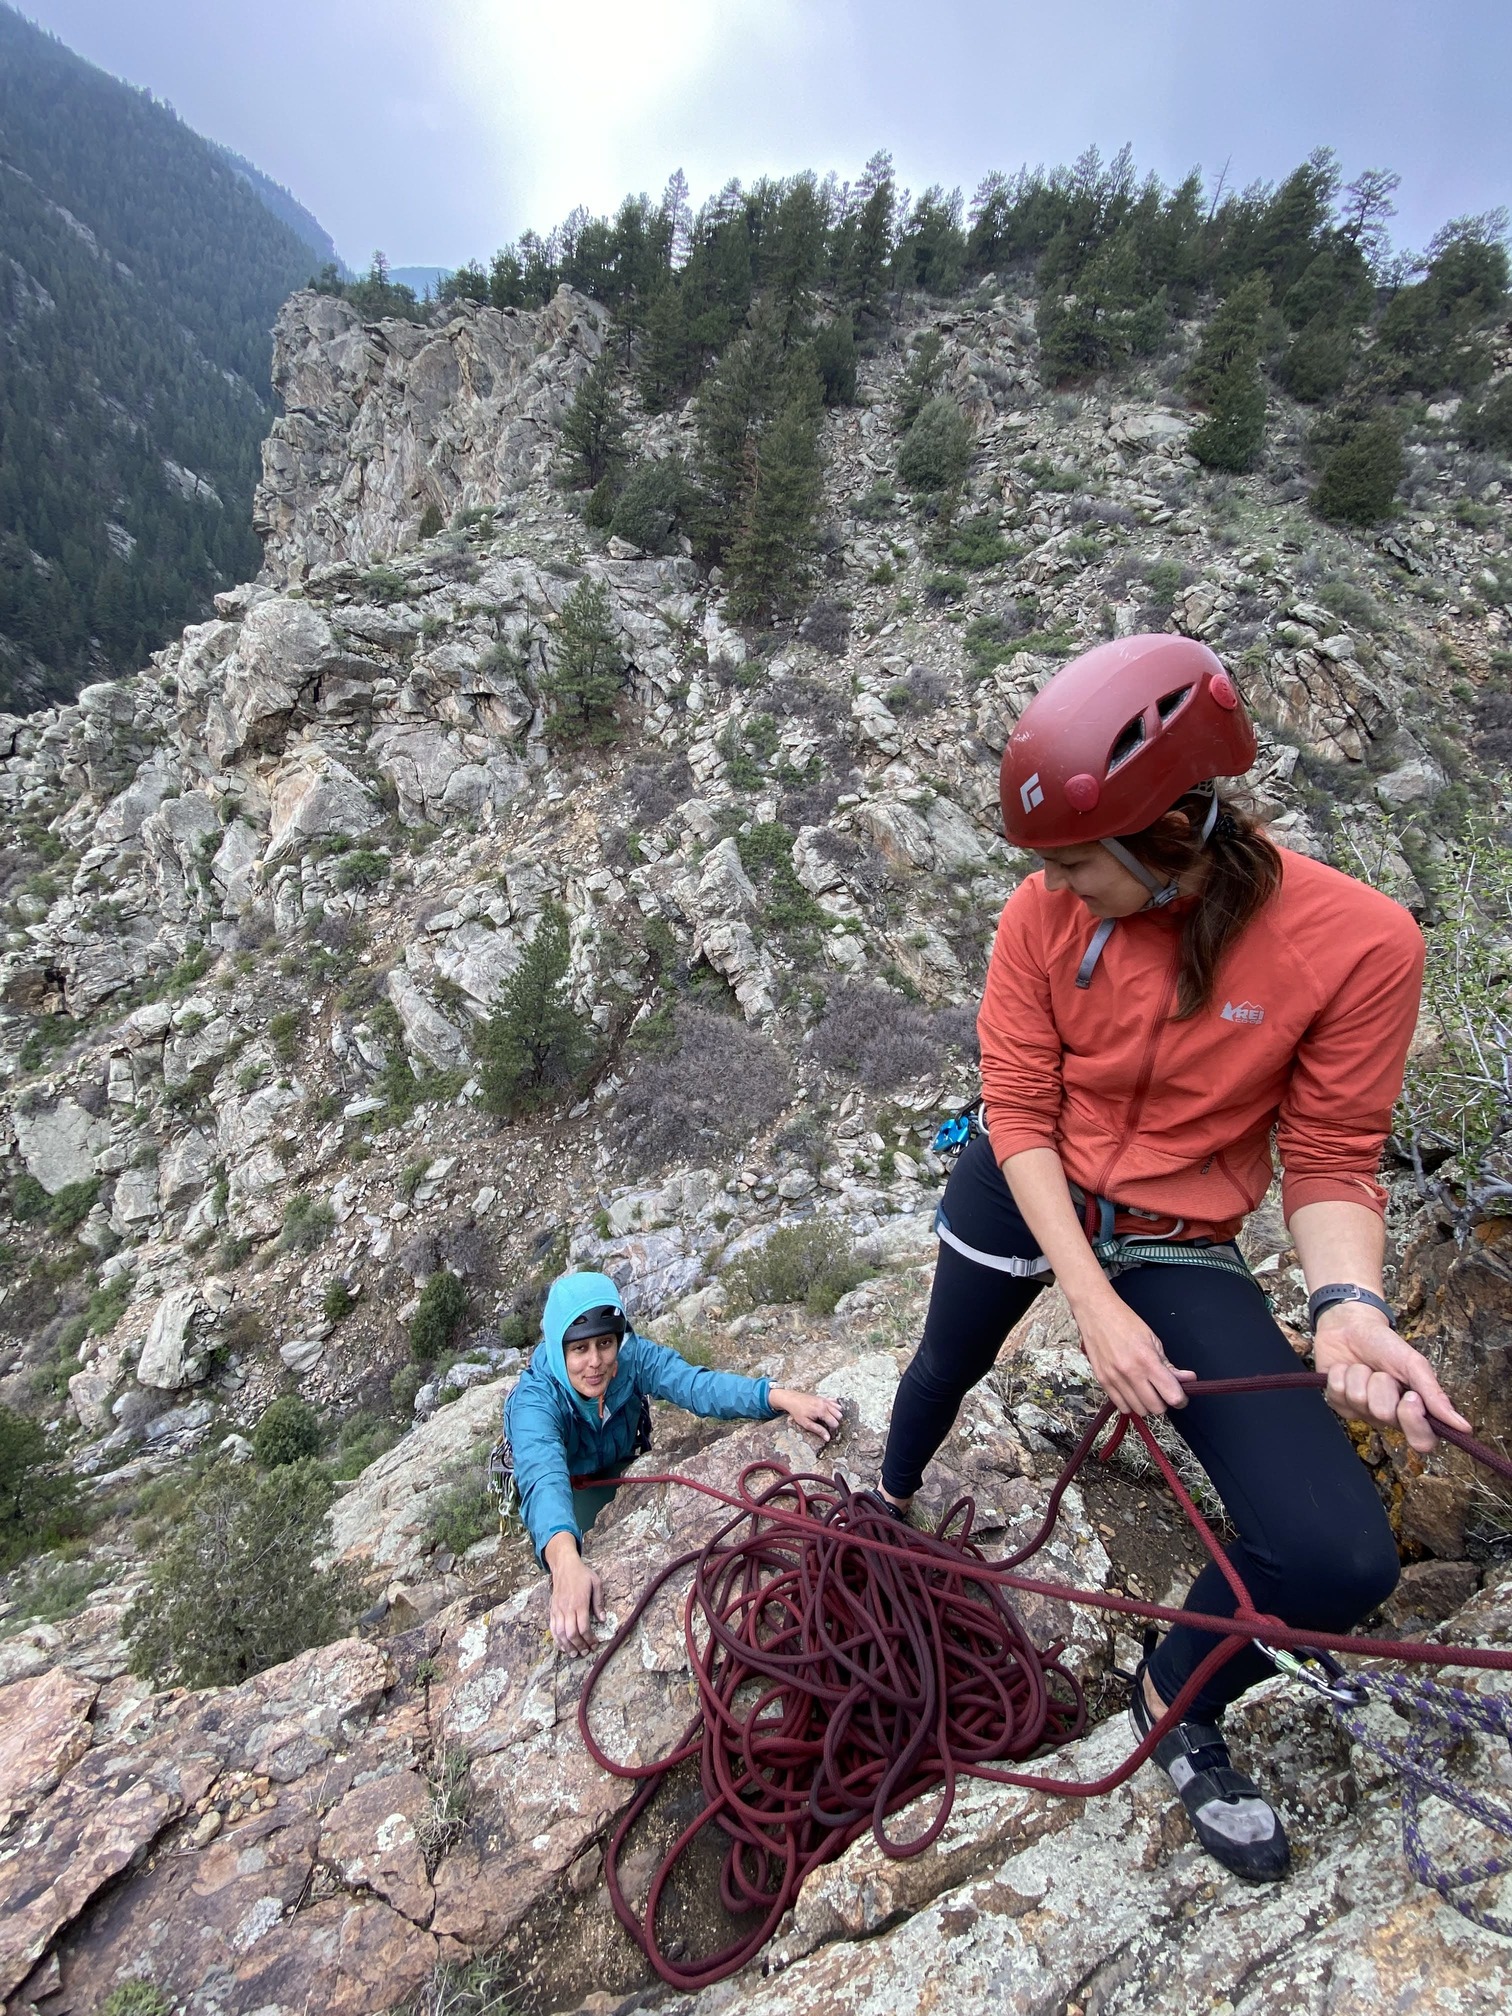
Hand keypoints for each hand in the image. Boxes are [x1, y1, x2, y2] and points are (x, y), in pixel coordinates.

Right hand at [545, 1536, 602, 1654]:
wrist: (564, 1565)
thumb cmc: (582, 1574)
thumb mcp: (596, 1583)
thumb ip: (599, 1602)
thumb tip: (603, 1619)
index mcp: (579, 1603)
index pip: (583, 1627)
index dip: (589, 1639)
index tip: (595, 1644)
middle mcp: (567, 1608)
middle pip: (571, 1633)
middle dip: (579, 1646)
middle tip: (586, 1652)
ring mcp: (558, 1610)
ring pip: (560, 1633)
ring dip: (567, 1646)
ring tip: (574, 1654)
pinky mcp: (552, 1610)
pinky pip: (552, 1628)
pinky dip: (557, 1639)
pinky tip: (562, 1646)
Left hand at [769, 1388, 844, 1445]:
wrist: (792, 1399)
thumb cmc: (797, 1412)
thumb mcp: (806, 1424)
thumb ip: (818, 1430)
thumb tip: (828, 1438)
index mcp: (822, 1411)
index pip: (835, 1423)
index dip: (832, 1429)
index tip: (827, 1431)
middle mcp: (825, 1404)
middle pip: (839, 1416)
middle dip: (835, 1422)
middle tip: (827, 1426)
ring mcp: (825, 1400)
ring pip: (839, 1409)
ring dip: (836, 1415)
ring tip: (827, 1419)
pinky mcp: (823, 1398)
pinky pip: (835, 1402)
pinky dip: (834, 1407)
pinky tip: (828, 1411)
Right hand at [1072, 1289, 1193, 1417]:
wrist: (1096, 1312)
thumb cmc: (1125, 1322)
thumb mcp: (1153, 1340)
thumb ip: (1169, 1365)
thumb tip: (1188, 1379)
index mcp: (1147, 1360)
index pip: (1171, 1396)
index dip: (1180, 1399)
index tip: (1180, 1395)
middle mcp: (1130, 1373)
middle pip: (1156, 1408)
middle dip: (1163, 1402)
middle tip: (1162, 1391)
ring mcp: (1114, 1379)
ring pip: (1139, 1410)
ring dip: (1146, 1404)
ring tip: (1146, 1389)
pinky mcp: (1102, 1381)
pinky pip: (1122, 1406)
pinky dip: (1131, 1403)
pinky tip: (1132, 1391)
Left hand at [1312, 1306, 1469, 1455]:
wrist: (1351, 1326)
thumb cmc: (1386, 1345)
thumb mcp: (1414, 1365)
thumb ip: (1435, 1396)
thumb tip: (1463, 1426)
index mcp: (1412, 1411)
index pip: (1421, 1441)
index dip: (1414, 1422)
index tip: (1410, 1396)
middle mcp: (1387, 1417)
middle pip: (1385, 1415)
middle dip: (1383, 1385)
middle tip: (1383, 1373)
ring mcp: (1360, 1412)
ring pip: (1359, 1400)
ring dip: (1361, 1375)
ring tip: (1364, 1367)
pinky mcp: (1337, 1402)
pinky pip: (1337, 1392)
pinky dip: (1342, 1374)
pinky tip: (1346, 1368)